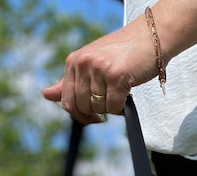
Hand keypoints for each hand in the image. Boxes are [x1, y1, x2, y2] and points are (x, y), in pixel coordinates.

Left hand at [42, 15, 156, 124]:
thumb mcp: (91, 64)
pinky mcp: (116, 76)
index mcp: (74, 61)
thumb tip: (45, 94)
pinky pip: (114, 107)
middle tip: (110, 99)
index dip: (80, 114)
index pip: (67, 101)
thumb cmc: (122, 52)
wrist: (151, 36)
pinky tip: (127, 93)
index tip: (93, 117)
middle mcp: (83, 63)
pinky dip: (122, 107)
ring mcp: (99, 69)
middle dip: (97, 111)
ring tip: (120, 91)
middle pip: (83, 107)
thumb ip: (70, 81)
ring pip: (99, 108)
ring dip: (111, 107)